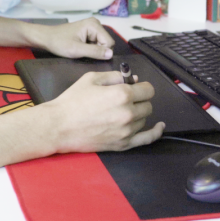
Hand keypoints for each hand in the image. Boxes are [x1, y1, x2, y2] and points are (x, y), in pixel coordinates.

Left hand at [33, 17, 114, 59]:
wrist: (47, 38)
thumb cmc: (59, 43)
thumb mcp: (77, 50)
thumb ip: (94, 52)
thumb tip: (111, 54)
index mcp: (94, 25)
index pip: (109, 42)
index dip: (102, 52)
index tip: (90, 56)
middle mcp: (96, 24)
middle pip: (106, 43)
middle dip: (98, 51)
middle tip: (84, 54)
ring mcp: (93, 27)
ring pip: (102, 44)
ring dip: (94, 51)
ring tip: (82, 51)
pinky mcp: (89, 32)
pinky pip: (97, 43)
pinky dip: (91, 49)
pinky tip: (82, 49)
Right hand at [40, 71, 164, 152]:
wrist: (59, 126)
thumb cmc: (72, 101)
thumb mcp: (92, 78)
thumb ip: (115, 76)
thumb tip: (131, 78)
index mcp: (122, 94)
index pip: (147, 90)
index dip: (141, 86)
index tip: (135, 87)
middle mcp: (128, 113)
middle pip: (148, 104)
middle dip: (140, 99)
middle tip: (126, 99)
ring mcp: (126, 131)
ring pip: (145, 119)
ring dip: (138, 113)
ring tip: (122, 111)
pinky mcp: (122, 144)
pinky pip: (146, 139)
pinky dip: (155, 132)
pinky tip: (160, 127)